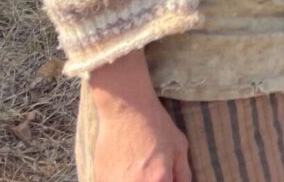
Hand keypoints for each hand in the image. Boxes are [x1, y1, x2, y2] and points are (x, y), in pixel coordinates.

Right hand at [89, 52, 191, 181]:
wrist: (126, 109)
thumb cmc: (155, 126)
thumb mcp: (179, 148)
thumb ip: (183, 175)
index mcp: (159, 180)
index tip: (164, 176)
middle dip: (153, 181)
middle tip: (151, 169)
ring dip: (136, 179)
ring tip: (137, 166)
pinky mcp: (100, 181)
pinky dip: (122, 179)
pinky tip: (125, 168)